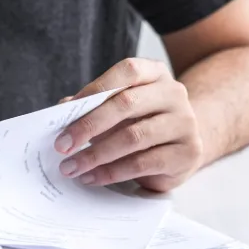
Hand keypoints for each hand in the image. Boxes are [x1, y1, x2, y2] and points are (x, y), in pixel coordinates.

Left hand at [54, 58, 203, 191]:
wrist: (181, 148)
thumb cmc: (140, 124)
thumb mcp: (117, 110)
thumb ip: (92, 106)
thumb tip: (61, 111)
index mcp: (155, 74)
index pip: (127, 71)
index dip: (95, 89)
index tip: (65, 112)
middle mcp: (173, 94)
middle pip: (127, 104)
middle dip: (88, 126)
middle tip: (62, 145)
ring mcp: (184, 123)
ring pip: (134, 137)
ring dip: (96, 154)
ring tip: (71, 167)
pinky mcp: (187, 153)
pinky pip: (143, 163)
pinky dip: (112, 172)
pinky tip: (92, 177)